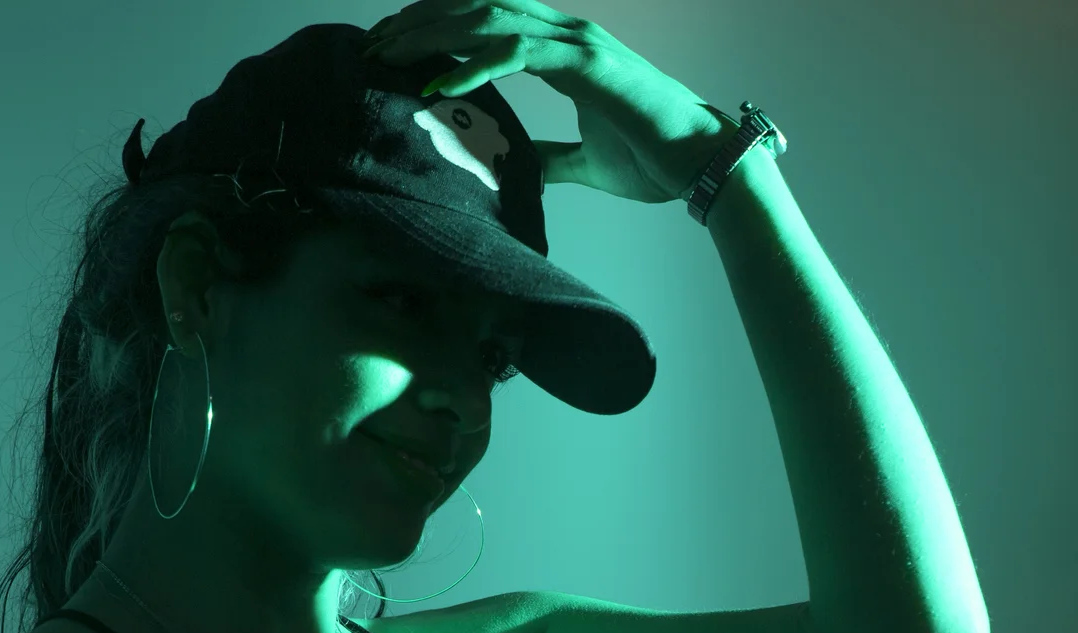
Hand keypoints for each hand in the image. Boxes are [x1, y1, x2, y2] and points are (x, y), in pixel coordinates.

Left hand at [362, 1, 733, 203]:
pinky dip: (474, 63)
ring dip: (435, 36)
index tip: (395, 52)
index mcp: (564, 49)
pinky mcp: (586, 63)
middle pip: (478, 10)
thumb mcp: (589, 160)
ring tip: (392, 55)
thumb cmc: (655, 160)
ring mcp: (577, 42)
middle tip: (374, 46)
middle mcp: (567, 34)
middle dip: (421, 23)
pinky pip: (517, 52)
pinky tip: (439, 81)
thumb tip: (525, 171)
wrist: (703, 163)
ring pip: (489, 20)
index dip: (438, 31)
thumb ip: (553, 156)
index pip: (487, 24)